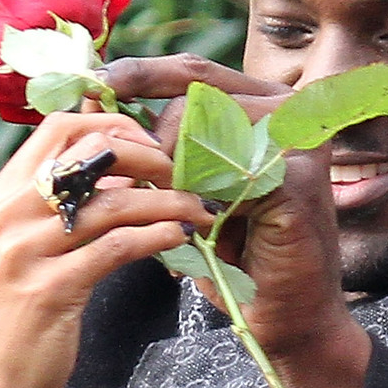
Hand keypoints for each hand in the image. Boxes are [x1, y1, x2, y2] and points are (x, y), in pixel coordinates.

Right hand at [0, 111, 212, 387]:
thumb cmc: (9, 322)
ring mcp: (26, 251)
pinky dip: (157, 236)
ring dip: (167, 200)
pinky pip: (118, 247)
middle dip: (147, 154)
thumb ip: (54, 209)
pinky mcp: (51, 290)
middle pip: (89, 151)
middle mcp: (8, 215)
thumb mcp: (20, 252)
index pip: (58, 127)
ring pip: (113, 201)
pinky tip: (179, 237)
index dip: (112, 123)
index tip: (149, 143)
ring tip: (199, 209)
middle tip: (181, 174)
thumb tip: (115, 170)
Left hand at [105, 53, 369, 387]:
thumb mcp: (185, 188)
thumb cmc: (233, 254)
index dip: (139, 75)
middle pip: (192, 92)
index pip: (192, 73)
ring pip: (200, 126)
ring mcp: (297, 140)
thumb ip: (156, 144)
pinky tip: (195, 224)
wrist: (286, 315)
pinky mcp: (297, 177)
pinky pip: (220, 171)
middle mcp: (286, 110)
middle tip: (118, 172)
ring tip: (165, 207)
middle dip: (144, 133)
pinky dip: (195, 199)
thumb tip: (92, 101)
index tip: (90, 85)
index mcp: (261, 104)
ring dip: (166, 169)